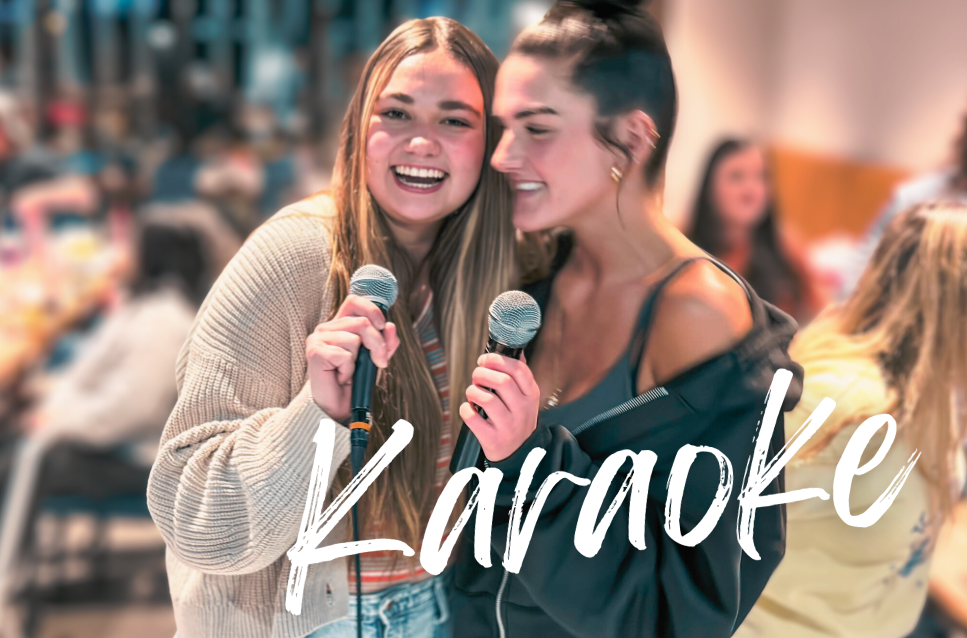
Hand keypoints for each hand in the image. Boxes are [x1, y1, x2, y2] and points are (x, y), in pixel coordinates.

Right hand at [306, 295, 399, 422]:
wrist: (338, 406)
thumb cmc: (355, 380)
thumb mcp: (376, 357)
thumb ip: (385, 341)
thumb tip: (390, 327)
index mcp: (339, 324)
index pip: (354, 302)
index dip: (372, 310)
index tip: (383, 326)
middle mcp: (326, 328)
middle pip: (362, 322)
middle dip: (378, 343)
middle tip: (379, 362)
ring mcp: (318, 339)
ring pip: (355, 338)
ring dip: (360, 360)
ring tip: (351, 371)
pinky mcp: (315, 352)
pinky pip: (345, 355)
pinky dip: (349, 370)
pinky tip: (341, 376)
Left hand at [458, 353, 540, 461]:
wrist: (519, 454)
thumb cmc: (517, 419)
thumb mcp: (525, 398)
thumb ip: (519, 376)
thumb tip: (512, 350)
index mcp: (531, 395)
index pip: (518, 369)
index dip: (497, 359)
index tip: (484, 360)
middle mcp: (522, 410)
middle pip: (501, 381)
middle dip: (481, 373)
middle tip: (476, 376)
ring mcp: (508, 426)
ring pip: (486, 398)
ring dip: (472, 391)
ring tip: (473, 393)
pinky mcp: (492, 439)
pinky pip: (472, 418)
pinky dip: (466, 409)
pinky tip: (469, 409)